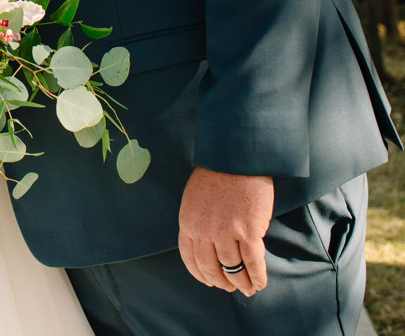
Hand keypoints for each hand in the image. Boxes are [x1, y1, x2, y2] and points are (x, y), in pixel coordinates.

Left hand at [177, 167, 272, 295]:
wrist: (236, 159)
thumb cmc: (217, 175)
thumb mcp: (195, 199)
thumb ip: (198, 221)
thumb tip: (208, 244)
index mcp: (188, 222)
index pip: (190, 258)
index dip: (200, 274)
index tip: (209, 282)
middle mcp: (204, 230)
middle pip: (211, 267)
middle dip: (221, 281)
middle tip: (230, 288)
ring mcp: (226, 232)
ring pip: (233, 268)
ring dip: (241, 282)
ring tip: (248, 289)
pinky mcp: (248, 231)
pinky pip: (253, 262)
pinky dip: (257, 276)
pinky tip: (260, 283)